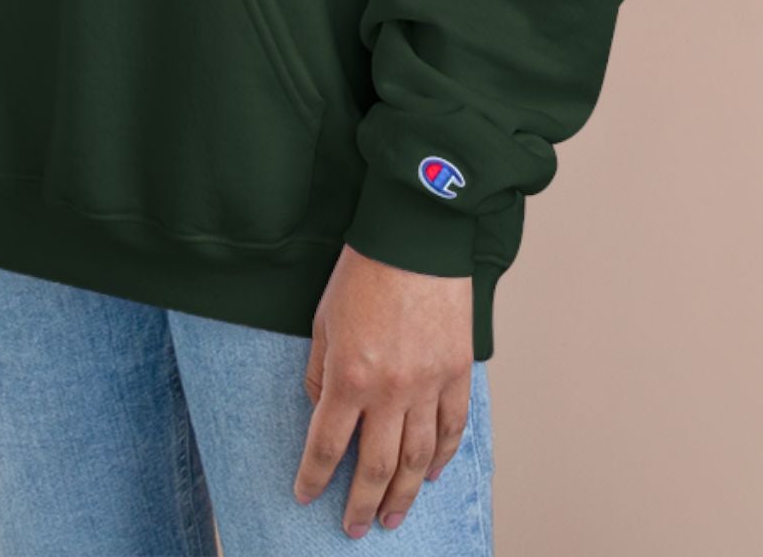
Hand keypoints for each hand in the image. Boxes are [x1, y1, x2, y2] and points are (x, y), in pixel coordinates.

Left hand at [294, 244, 473, 537]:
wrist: (415, 236)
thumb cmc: (364, 271)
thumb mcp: (323, 320)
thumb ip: (320, 372)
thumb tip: (324, 409)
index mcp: (348, 377)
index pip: (326, 446)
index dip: (313, 477)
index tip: (305, 496)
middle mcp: (389, 391)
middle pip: (374, 466)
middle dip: (360, 503)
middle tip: (355, 528)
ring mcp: (427, 385)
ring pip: (417, 459)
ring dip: (403, 494)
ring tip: (392, 516)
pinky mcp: (456, 372)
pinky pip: (451, 428)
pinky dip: (443, 456)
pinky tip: (432, 474)